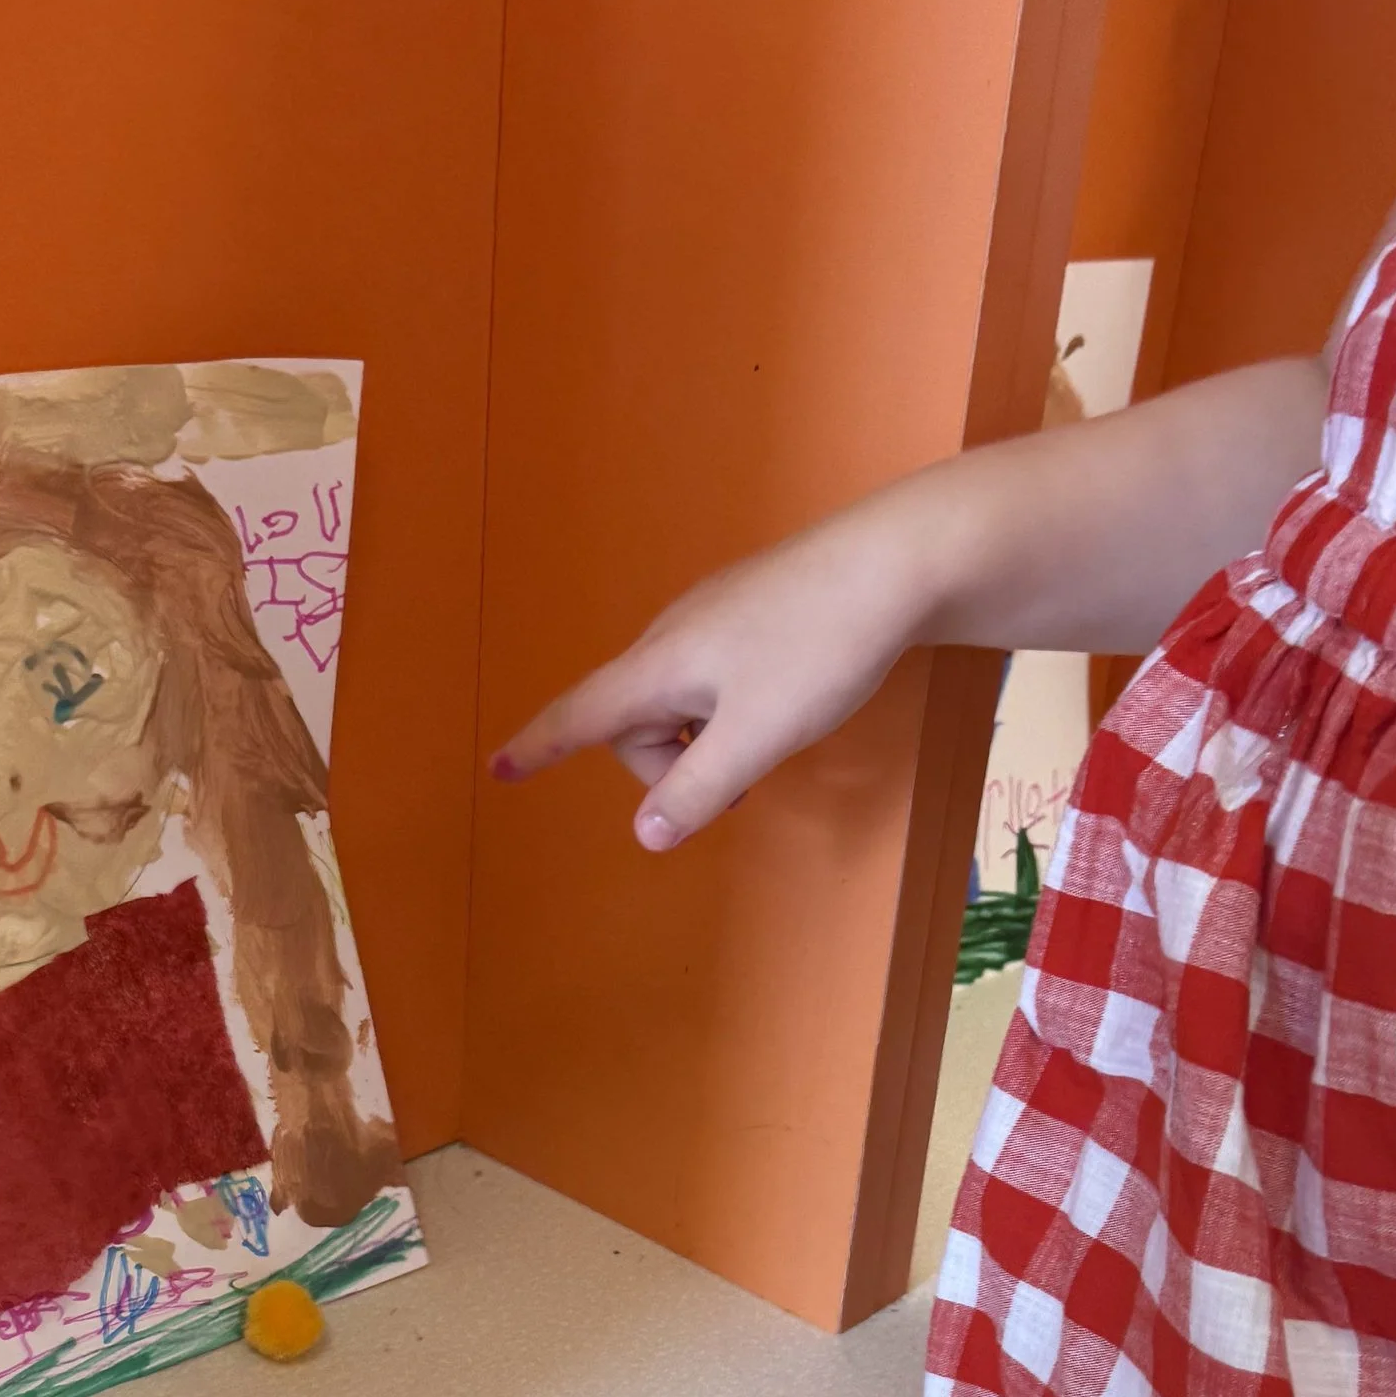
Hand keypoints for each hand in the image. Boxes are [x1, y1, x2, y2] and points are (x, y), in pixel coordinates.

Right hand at [489, 494, 941, 850]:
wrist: (896, 562)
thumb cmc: (819, 650)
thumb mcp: (756, 736)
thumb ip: (698, 789)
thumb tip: (646, 834)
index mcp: (659, 665)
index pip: (580, 715)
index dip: (538, 747)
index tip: (499, 769)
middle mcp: (671, 634)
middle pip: (635, 718)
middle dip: (667, 765)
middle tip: (738, 784)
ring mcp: (711, 615)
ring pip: (677, 698)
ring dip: (702, 739)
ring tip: (765, 744)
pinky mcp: (749, 607)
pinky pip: (709, 673)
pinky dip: (726, 708)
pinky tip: (782, 701)